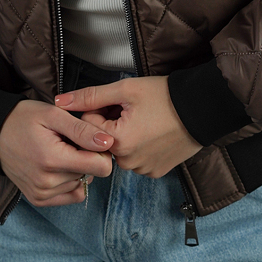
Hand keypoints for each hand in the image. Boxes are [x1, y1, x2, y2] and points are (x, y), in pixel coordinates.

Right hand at [0, 100, 113, 206]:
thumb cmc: (24, 118)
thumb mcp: (54, 114)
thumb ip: (82, 130)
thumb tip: (108, 142)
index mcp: (52, 160)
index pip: (100, 167)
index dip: (102, 150)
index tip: (91, 137)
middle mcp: (47, 183)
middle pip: (91, 174)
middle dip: (87, 156)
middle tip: (69, 140)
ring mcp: (42, 194)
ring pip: (81, 183)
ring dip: (78, 167)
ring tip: (61, 149)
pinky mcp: (39, 200)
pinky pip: (71, 195)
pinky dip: (71, 180)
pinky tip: (60, 165)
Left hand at [54, 76, 202, 178]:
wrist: (202, 108)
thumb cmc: (164, 96)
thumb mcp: (125, 89)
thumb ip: (89, 96)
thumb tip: (59, 101)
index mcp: (117, 143)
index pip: (88, 126)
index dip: (100, 108)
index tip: (118, 101)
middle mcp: (128, 163)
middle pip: (103, 140)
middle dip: (111, 123)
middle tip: (133, 109)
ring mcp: (143, 170)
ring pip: (120, 150)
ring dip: (125, 135)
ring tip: (145, 118)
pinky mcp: (156, 172)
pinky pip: (137, 159)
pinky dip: (140, 145)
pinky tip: (153, 131)